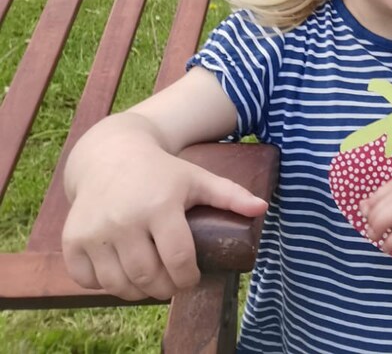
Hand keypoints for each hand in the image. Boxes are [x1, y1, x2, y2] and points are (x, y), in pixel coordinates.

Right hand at [62, 143, 266, 301]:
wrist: (110, 155)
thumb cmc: (162, 171)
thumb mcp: (198, 178)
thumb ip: (230, 195)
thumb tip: (262, 209)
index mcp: (160, 205)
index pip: (179, 259)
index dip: (188, 278)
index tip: (192, 279)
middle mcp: (124, 219)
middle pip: (148, 277)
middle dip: (165, 289)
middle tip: (171, 285)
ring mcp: (95, 231)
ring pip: (118, 284)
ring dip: (137, 292)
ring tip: (149, 284)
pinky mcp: (73, 239)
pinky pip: (88, 280)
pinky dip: (104, 285)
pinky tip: (119, 274)